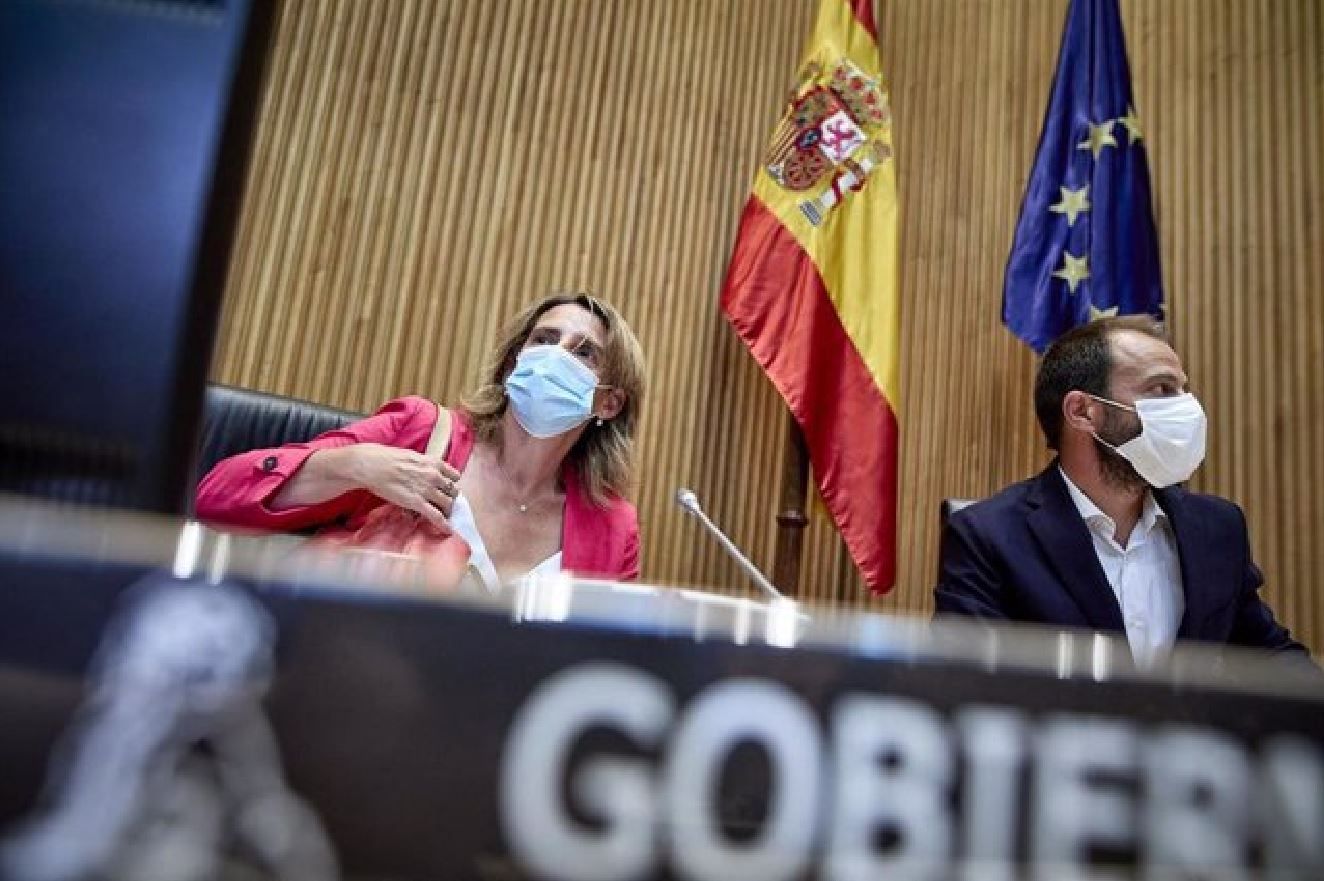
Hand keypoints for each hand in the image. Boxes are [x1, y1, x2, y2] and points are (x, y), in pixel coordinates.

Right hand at [339, 443, 460, 531]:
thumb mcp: (411, 456)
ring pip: (448, 504)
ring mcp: (427, 490)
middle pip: (453, 491)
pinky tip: (447, 530)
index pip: (454, 476)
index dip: (451, 484)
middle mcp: (434, 476)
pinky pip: (436, 516)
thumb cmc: (386, 459)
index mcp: (433, 462)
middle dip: (449, 498)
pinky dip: (444, 525)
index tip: (447, 489)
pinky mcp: (418, 503)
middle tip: (443, 504)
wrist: (372, 466)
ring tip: (443, 516)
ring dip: (447, 511)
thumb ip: (423, 465)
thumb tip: (424, 472)